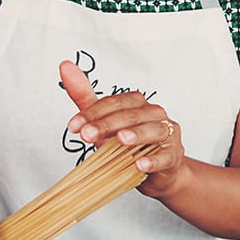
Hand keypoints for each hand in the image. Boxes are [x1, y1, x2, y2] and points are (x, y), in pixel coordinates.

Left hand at [60, 60, 186, 197]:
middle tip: (87, 135)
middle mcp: (154, 113)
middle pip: (130, 115)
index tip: (74, 126)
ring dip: (136, 134)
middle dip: (107, 125)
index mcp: (137, 103)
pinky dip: (153, 160)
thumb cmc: (130, 145)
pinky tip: (140, 164)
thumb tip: (65, 66)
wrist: (157, 172)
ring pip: (153, 130)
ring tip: (121, 140)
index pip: (114, 103)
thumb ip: (85, 98)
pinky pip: (165, 156)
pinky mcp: (174, 155)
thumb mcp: (105, 122)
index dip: (92, 113)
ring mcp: (167, 133)